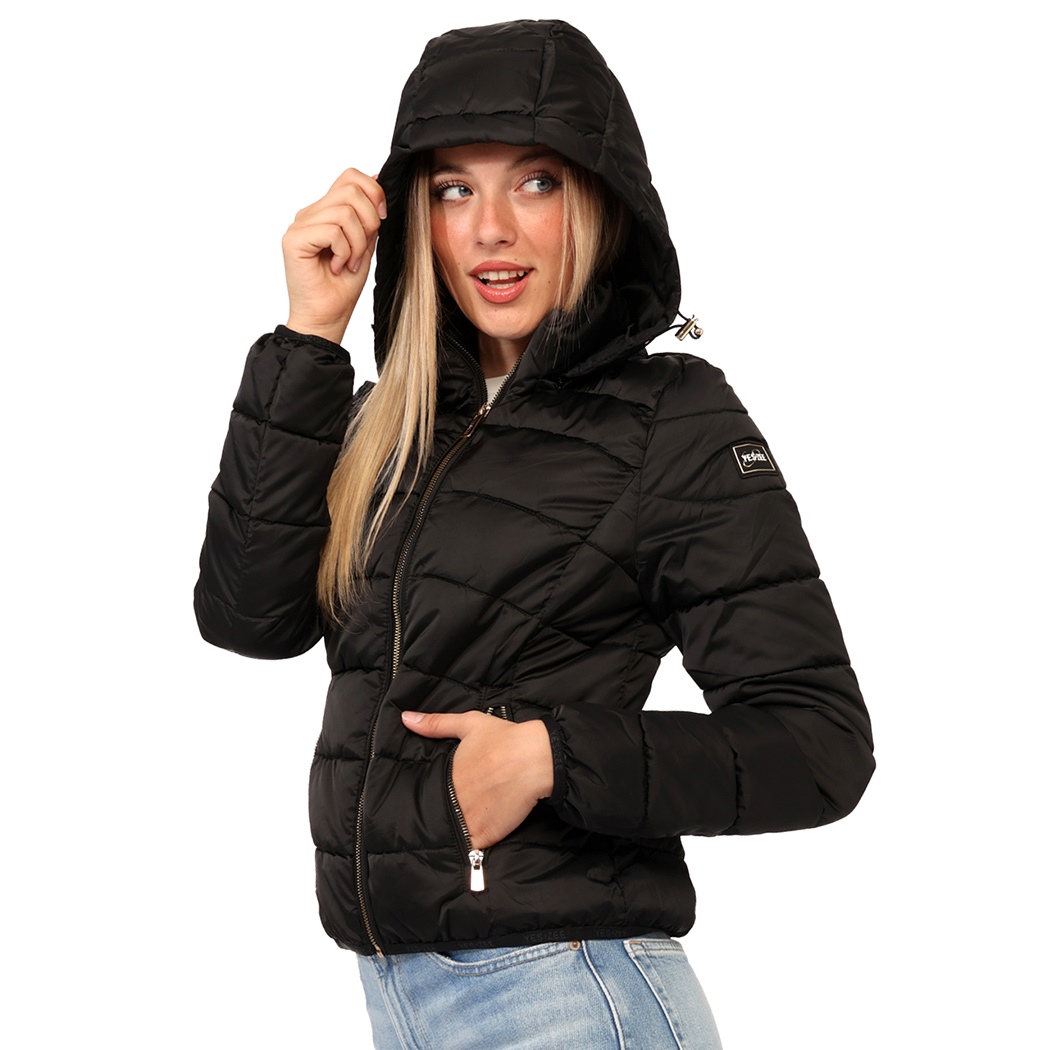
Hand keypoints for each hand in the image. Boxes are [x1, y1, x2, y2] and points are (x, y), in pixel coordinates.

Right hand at [282, 168, 386, 343]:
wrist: (327, 318)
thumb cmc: (343, 287)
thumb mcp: (365, 245)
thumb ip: (368, 217)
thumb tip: (377, 179)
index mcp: (326, 211)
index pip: (351, 177)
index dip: (373, 192)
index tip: (380, 220)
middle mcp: (310, 214)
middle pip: (351, 190)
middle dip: (369, 222)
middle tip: (362, 251)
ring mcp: (299, 225)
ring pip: (344, 211)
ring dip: (357, 243)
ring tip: (349, 263)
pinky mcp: (294, 239)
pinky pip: (333, 230)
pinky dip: (344, 251)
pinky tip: (337, 267)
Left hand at [401, 711, 553, 849]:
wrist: (534, 758)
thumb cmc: (505, 739)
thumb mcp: (468, 724)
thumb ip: (436, 724)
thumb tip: (406, 718)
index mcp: (446, 776)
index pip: (430, 792)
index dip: (432, 795)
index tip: (436, 796)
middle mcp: (452, 799)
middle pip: (438, 813)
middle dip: (442, 814)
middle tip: (448, 814)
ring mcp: (466, 819)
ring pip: (450, 833)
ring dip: (451, 834)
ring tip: (454, 834)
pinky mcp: (484, 835)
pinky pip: (468, 850)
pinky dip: (467, 850)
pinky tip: (469, 847)